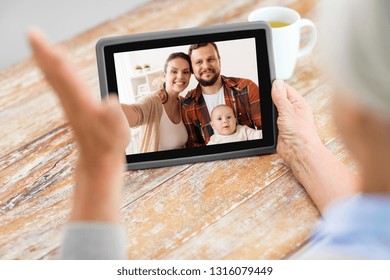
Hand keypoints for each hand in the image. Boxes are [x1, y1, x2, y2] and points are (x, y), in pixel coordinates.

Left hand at [28, 29, 129, 221]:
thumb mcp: (118, 132)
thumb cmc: (109, 146)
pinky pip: (60, 86)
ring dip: (47, 61)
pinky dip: (55, 74)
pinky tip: (54, 69)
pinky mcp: (73, 109)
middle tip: (33, 34)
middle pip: (55, 74)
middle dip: (44, 53)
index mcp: (81, 103)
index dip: (53, 56)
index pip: (64, 75)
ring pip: (55, 79)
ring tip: (42, 47)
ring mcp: (71, 106)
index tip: (39, 39)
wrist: (98, 162)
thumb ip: (114, 114)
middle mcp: (72, 102)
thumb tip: (109, 99)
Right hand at [271, 80, 358, 211]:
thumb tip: (276, 83)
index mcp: (298, 103)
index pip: (285, 89)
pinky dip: (268, 120)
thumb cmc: (301, 133)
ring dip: (269, 109)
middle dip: (270, 97)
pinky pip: (272, 121)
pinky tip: (265, 119)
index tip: (266, 83)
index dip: (275, 85)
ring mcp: (286, 120)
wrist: (299, 153)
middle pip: (278, 98)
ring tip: (263, 107)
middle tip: (262, 95)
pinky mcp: (280, 130)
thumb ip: (280, 97)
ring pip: (274, 110)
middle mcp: (293, 111)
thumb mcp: (287, 111)